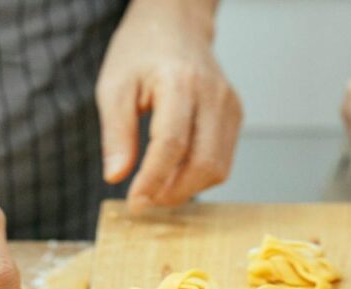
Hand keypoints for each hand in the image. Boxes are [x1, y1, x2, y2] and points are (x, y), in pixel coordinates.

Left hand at [97, 0, 240, 213]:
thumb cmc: (142, 51)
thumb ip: (116, 134)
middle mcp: (213, 96)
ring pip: (218, 168)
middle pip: (203, 163)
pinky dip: (199, 175)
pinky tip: (176, 171)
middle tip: (146, 200)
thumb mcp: (114, 87)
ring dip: (188, 188)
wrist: (177, 25)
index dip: (153, 179)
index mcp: (179, 83)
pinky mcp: (236, 115)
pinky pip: (223, 160)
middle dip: (174, 192)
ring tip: (159, 187)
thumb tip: (116, 177)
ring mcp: (230, 106)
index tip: (135, 202)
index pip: (171, 144)